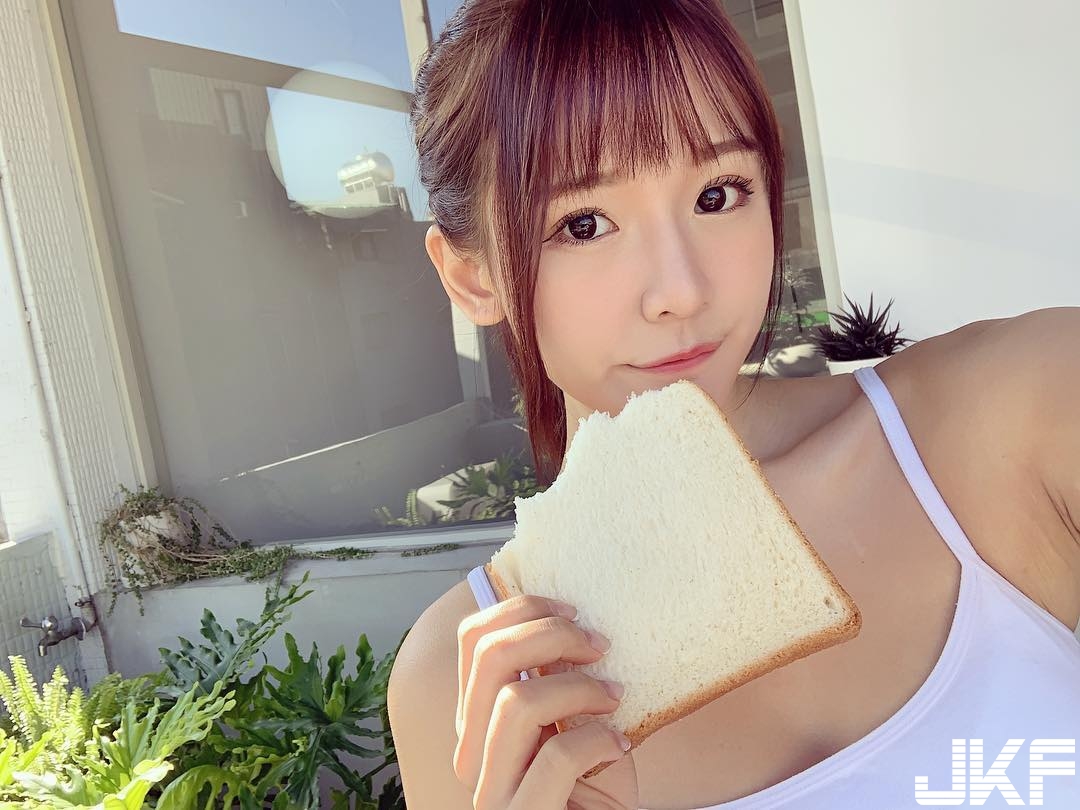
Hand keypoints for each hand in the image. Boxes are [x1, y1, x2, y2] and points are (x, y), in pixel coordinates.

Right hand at [454, 594, 638, 808]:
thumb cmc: (592, 787)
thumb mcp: (572, 722)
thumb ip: (561, 680)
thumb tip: (571, 626)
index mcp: (477, 720)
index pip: (473, 639)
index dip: (522, 608)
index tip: (573, 610)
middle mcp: (471, 751)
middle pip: (489, 657)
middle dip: (551, 635)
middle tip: (600, 645)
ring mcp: (492, 790)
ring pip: (516, 703)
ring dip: (578, 688)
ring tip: (614, 697)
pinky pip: (555, 758)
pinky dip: (597, 740)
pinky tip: (619, 747)